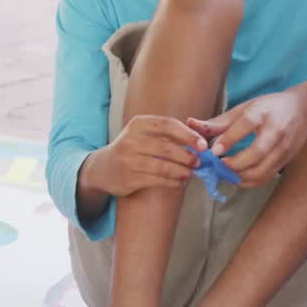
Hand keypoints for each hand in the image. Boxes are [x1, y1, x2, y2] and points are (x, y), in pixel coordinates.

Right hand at [84, 115, 205, 197]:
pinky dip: (173, 182)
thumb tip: (199, 139)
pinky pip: (158, 180)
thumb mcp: (142, 133)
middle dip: (187, 156)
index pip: (167, 125)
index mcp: (137, 124)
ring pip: (163, 166)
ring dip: (182, 171)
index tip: (203, 145)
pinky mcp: (130, 178)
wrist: (103, 168)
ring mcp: (129, 160)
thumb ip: (165, 133)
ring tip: (190, 173)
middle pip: (166, 147)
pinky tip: (180, 181)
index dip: (188, 135)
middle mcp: (131, 140)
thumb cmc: (130, 149)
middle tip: (198, 162)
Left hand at [186, 88, 306, 187]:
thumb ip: (219, 121)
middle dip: (233, 164)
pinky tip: (235, 177)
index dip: (228, 140)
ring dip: (239, 176)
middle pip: (256, 154)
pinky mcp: (286, 161)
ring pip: (262, 170)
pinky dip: (249, 181)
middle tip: (216, 165)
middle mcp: (276, 132)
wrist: (305, 111)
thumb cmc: (270, 107)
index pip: (246, 126)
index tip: (213, 151)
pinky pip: (266, 177)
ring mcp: (283, 149)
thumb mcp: (245, 108)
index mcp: (263, 113)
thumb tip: (191, 124)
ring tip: (223, 172)